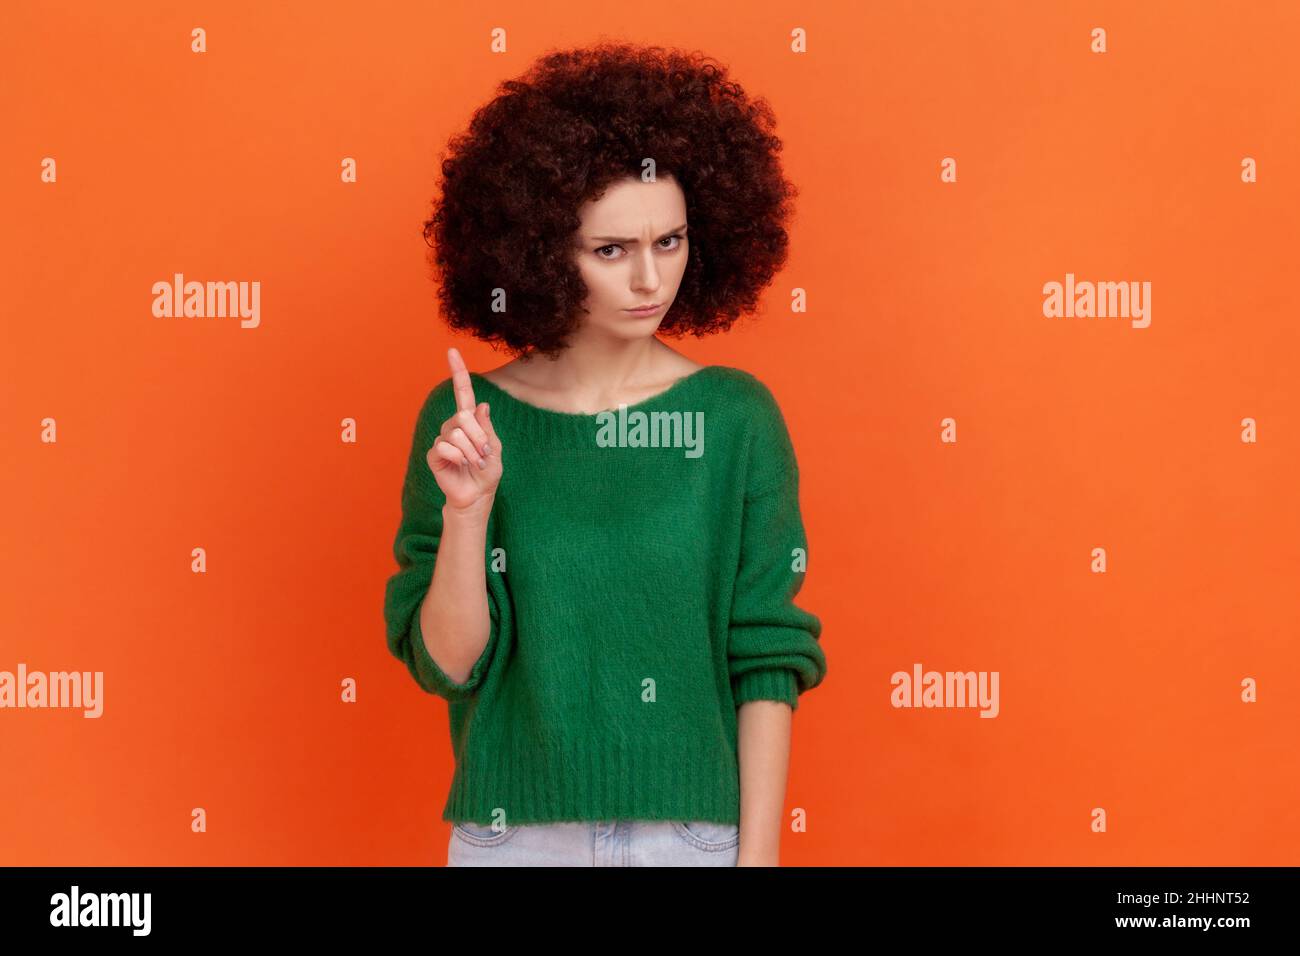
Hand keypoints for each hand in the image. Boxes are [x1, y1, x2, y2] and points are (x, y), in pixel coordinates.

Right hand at [426, 347, 502, 512]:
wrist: (477, 495)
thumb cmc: (487, 472)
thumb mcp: (495, 448)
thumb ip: (487, 428)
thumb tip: (482, 405)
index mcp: (469, 421)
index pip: (463, 392)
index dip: (458, 372)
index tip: (452, 351)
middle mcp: (453, 426)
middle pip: (463, 417)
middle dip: (479, 437)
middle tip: (484, 454)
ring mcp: (442, 439)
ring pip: (456, 434)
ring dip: (471, 451)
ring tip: (475, 463)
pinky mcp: (434, 454)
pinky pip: (446, 447)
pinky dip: (459, 458)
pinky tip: (461, 466)